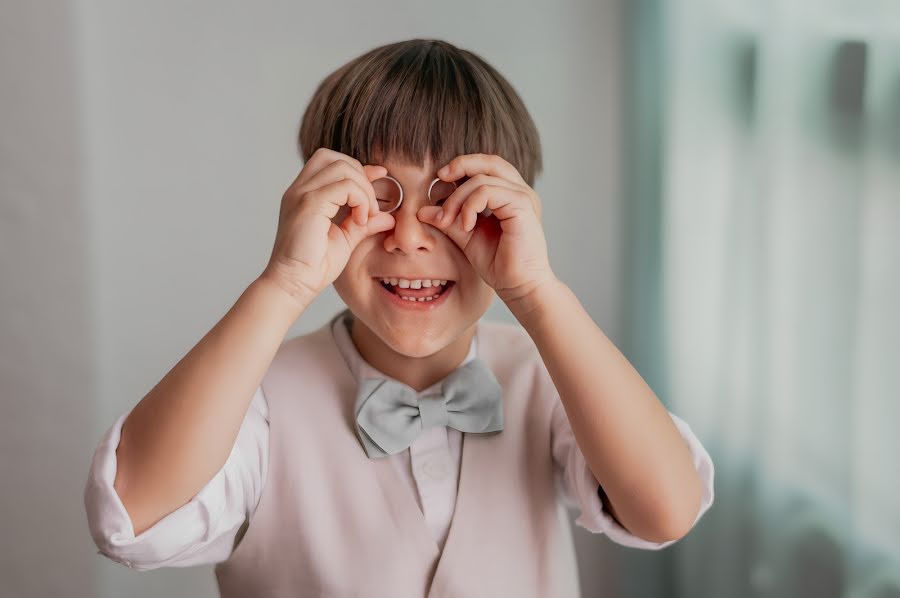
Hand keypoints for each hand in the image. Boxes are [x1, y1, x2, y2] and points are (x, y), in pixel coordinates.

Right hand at [261, 148, 394, 304]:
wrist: (294, 284)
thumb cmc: (314, 266)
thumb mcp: (346, 238)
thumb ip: (364, 223)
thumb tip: (388, 216)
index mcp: (304, 194)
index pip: (330, 163)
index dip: (358, 168)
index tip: (380, 176)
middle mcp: (299, 189)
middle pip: (333, 157)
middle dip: (360, 175)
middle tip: (370, 205)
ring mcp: (301, 194)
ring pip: (341, 168)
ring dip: (363, 189)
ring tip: (365, 215)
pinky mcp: (308, 205)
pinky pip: (343, 186)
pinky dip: (359, 199)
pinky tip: (360, 220)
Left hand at [416, 153, 556, 303]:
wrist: (518, 286)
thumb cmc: (498, 264)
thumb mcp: (466, 237)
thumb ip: (448, 220)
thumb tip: (422, 210)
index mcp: (510, 195)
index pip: (486, 166)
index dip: (462, 166)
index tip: (440, 181)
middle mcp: (520, 192)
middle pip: (489, 161)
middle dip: (460, 166)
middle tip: (440, 179)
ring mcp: (523, 197)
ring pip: (482, 179)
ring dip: (458, 198)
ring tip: (449, 220)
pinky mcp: (522, 206)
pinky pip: (488, 192)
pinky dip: (469, 205)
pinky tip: (465, 225)